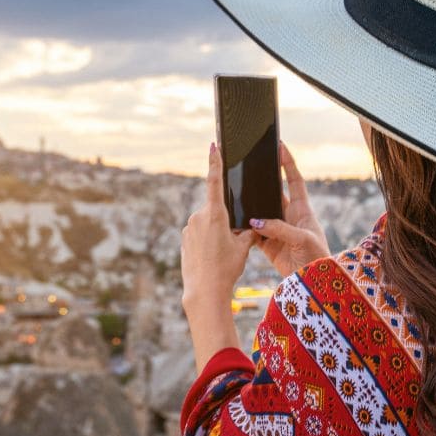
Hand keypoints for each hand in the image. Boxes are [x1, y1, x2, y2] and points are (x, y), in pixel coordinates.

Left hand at [182, 142, 255, 320]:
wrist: (203, 290)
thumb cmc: (226, 268)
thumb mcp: (243, 248)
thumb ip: (248, 231)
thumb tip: (252, 226)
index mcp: (214, 214)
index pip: (215, 182)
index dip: (215, 162)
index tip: (213, 145)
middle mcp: (198, 217)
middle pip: (216, 210)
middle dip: (227, 221)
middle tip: (233, 242)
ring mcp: (188, 228)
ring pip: (208, 223)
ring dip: (217, 232)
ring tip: (222, 254)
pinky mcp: (184, 238)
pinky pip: (199, 234)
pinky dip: (208, 241)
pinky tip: (212, 257)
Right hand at [248, 142, 328, 277]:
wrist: (313, 282)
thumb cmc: (317, 257)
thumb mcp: (302, 239)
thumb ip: (279, 228)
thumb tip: (255, 221)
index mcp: (303, 210)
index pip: (295, 180)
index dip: (288, 164)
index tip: (280, 147)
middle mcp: (289, 217)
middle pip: (273, 194)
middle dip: (262, 183)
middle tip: (248, 169)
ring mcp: (278, 230)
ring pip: (260, 213)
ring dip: (250, 208)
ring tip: (236, 196)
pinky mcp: (268, 245)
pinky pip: (253, 233)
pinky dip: (244, 230)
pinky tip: (234, 224)